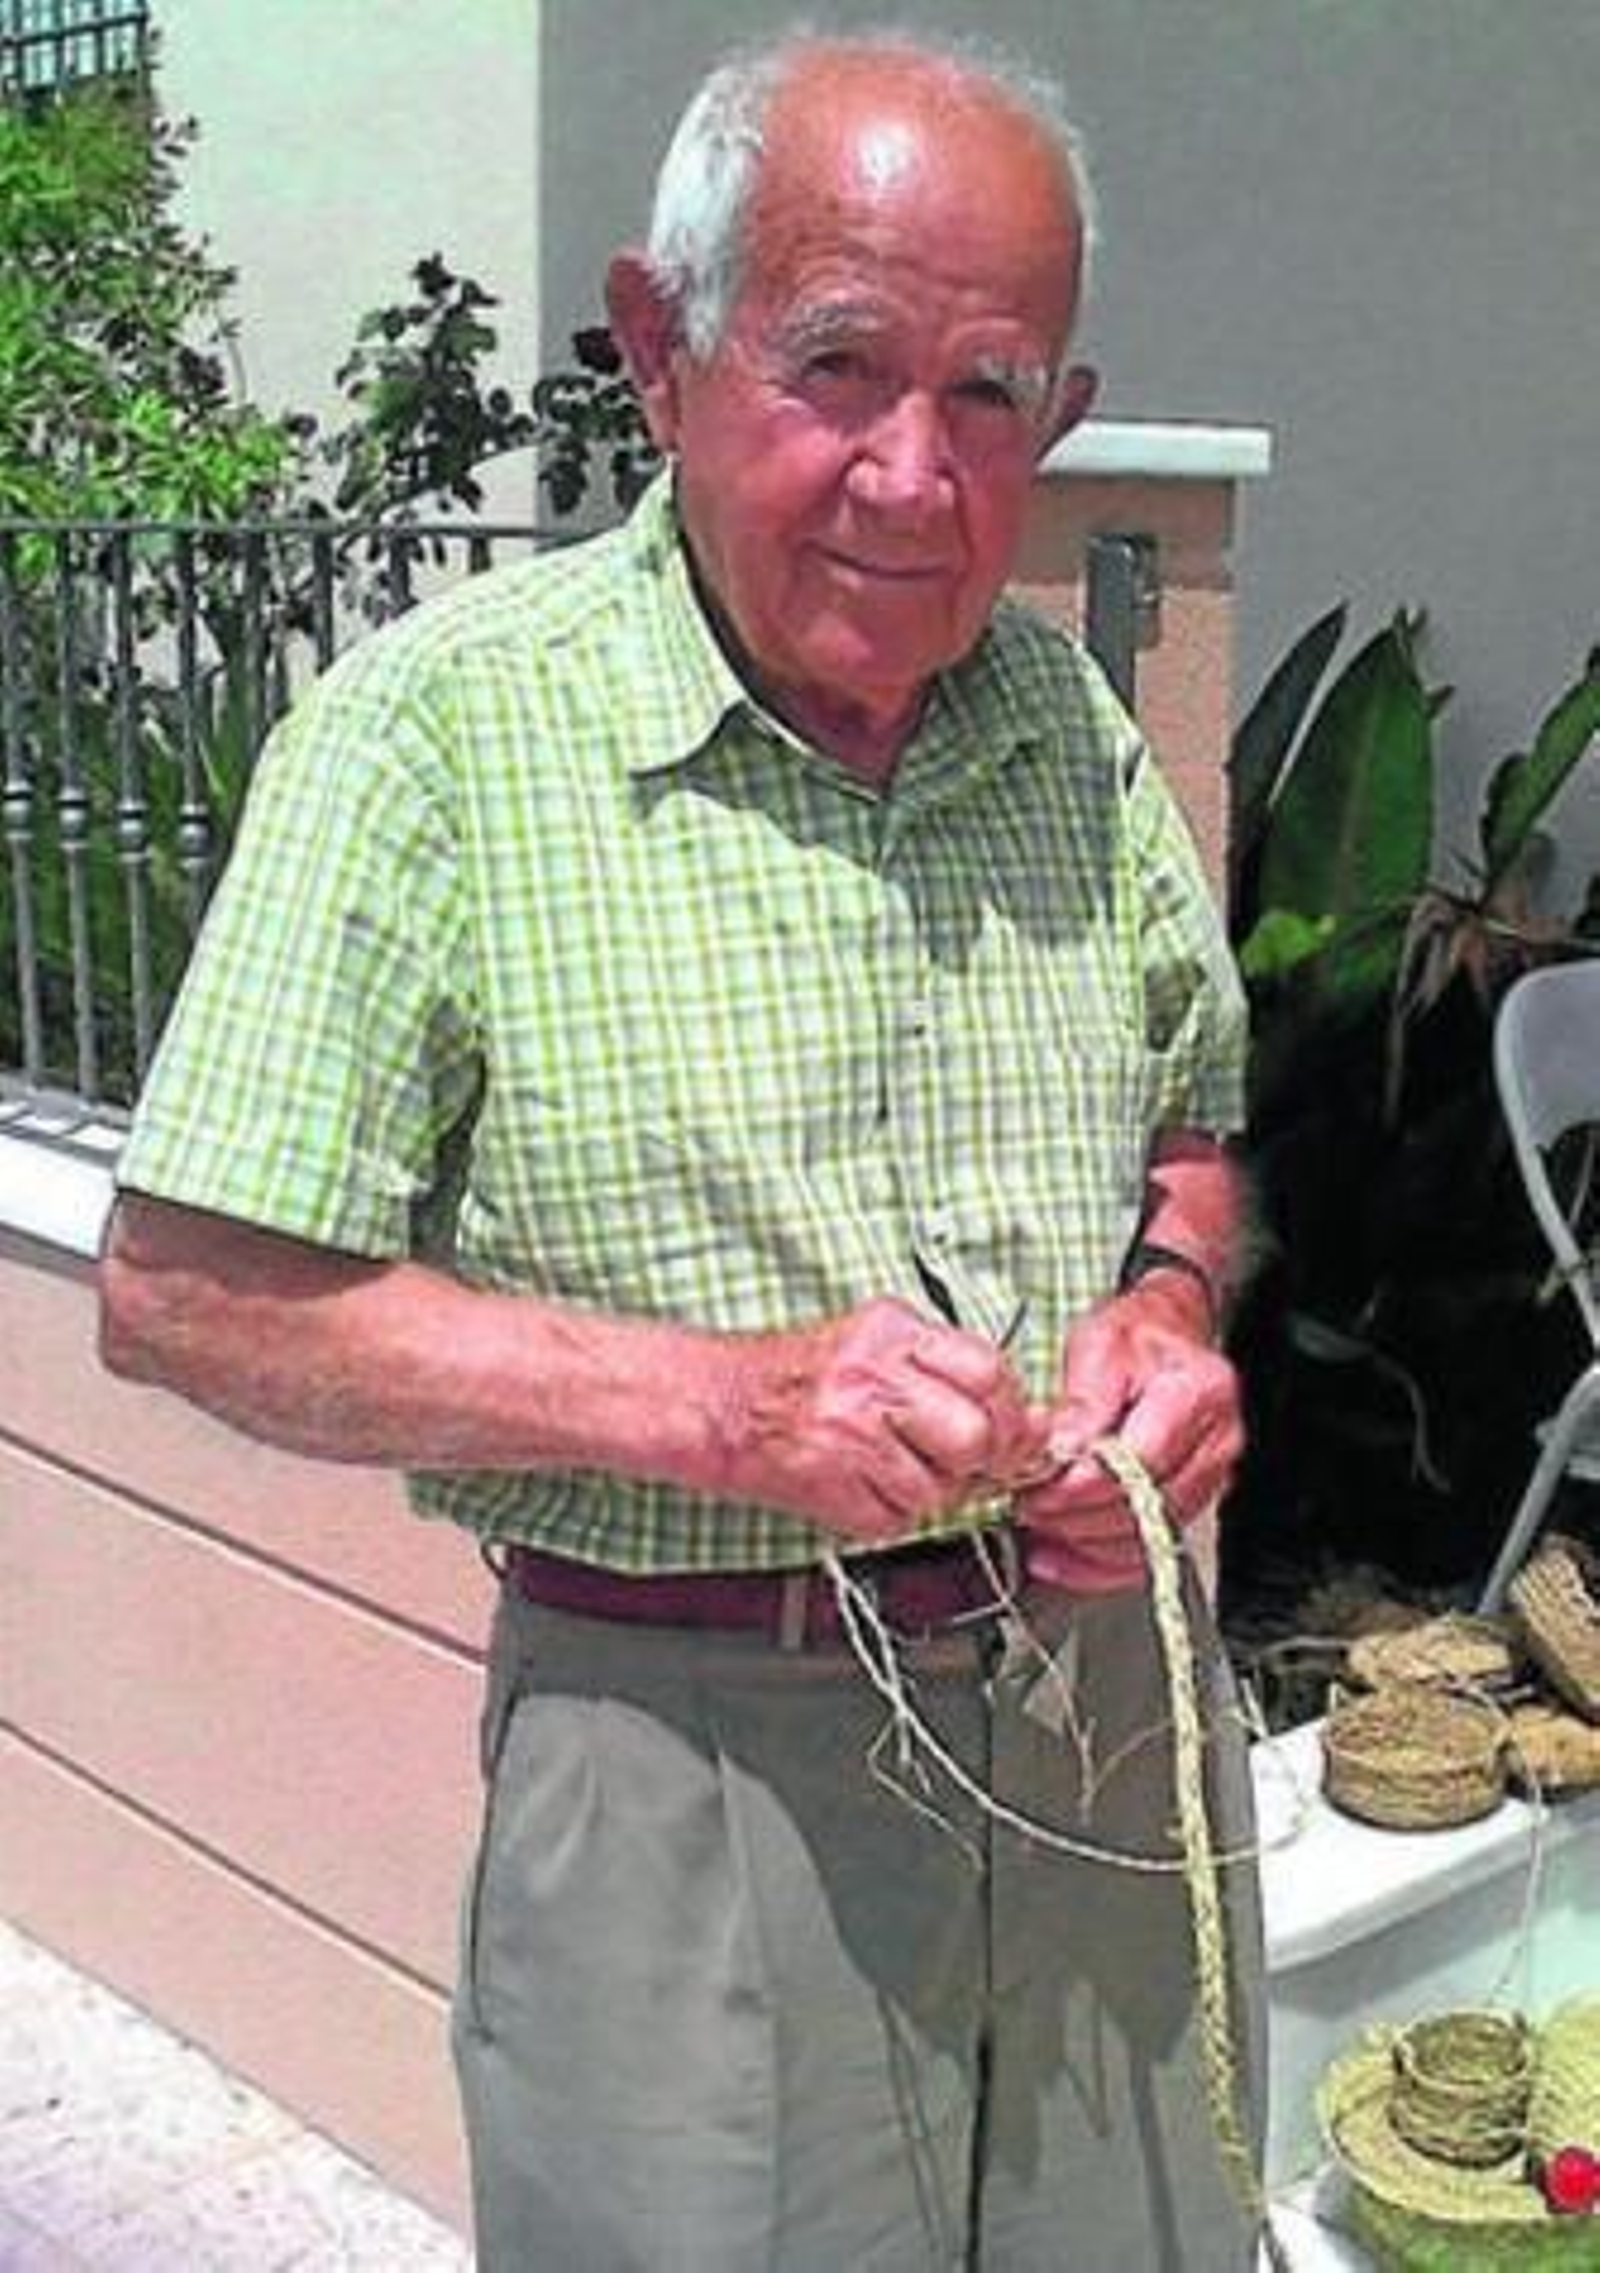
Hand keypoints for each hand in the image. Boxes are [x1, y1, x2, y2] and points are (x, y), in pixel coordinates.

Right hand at [713, 1297, 1045, 1545]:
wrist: (715, 1405)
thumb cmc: (795, 1378)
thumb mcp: (872, 1344)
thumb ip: (942, 1370)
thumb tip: (1025, 1419)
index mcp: (890, 1331)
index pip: (990, 1371)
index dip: (1013, 1414)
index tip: (1010, 1434)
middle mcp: (871, 1376)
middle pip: (974, 1434)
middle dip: (979, 1461)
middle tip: (962, 1465)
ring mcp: (849, 1431)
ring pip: (939, 1487)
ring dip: (928, 1492)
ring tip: (891, 1470)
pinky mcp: (830, 1483)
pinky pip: (897, 1519)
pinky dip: (889, 1514)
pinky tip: (860, 1486)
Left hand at [1014, 1282, 1242, 1593]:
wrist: (1166, 1334)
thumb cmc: (1137, 1335)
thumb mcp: (1099, 1345)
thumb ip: (1082, 1400)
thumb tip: (1063, 1450)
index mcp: (1197, 1392)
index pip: (1142, 1461)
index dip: (1084, 1483)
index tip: (1040, 1484)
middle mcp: (1216, 1441)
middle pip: (1147, 1506)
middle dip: (1076, 1516)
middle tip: (1027, 1503)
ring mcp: (1212, 1476)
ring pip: (1148, 1538)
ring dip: (1084, 1544)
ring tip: (1038, 1525)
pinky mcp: (1194, 1501)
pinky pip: (1149, 1552)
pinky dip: (1099, 1564)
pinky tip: (1060, 1556)